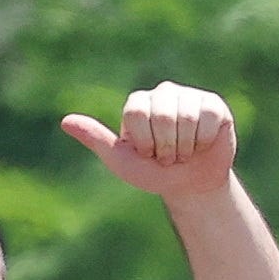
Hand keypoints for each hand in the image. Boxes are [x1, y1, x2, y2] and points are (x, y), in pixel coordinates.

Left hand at [61, 80, 236, 198]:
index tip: (148, 154)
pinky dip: (204, 141)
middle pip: (161, 115)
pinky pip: (208, 118)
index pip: (136, 114)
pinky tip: (202, 144)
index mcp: (137, 104)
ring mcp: (189, 96)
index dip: (144, 142)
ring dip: (186, 146)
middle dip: (166, 146)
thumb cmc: (154, 174)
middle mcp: (162, 93)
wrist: (190, 185)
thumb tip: (65, 121)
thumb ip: (96, 139)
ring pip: (186, 117)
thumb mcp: (121, 161)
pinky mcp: (213, 105)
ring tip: (185, 152)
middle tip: (169, 156)